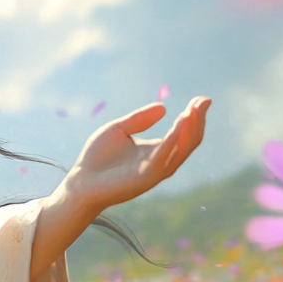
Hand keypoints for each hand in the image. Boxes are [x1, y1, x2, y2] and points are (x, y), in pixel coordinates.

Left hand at [60, 96, 210, 212]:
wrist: (79, 182)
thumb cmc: (97, 158)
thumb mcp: (118, 130)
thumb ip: (139, 119)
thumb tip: (163, 107)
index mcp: (157, 150)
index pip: (184, 133)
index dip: (194, 116)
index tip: (202, 99)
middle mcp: (161, 161)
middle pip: (189, 141)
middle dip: (197, 121)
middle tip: (203, 102)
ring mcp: (155, 171)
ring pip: (181, 150)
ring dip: (189, 130)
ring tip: (193, 111)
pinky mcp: (144, 178)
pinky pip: (163, 159)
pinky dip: (172, 142)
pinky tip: (177, 127)